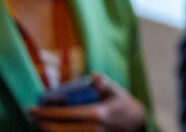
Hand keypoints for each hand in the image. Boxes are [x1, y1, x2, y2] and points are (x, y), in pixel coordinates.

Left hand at [30, 73, 145, 131]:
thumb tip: (94, 76)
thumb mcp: (116, 91)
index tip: (33, 109)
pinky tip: (52, 129)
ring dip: (46, 131)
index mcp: (97, 114)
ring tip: (40, 123)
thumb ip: (104, 83)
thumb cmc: (122, 105)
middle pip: (57, 130)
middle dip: (40, 123)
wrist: (135, 124)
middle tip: (34, 116)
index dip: (45, 113)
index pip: (64, 115)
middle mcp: (92, 129)